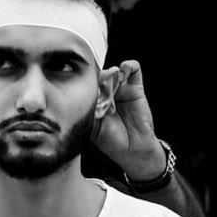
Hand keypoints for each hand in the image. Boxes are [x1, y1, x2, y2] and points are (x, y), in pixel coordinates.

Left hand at [92, 59, 163, 181]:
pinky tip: (123, 72)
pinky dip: (128, 66)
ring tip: (110, 81)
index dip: (85, 82)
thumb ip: (88, 109)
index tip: (83, 84)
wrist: (133, 150)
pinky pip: (133, 69)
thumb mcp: (93, 126)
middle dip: (97, 77)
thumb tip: (81, 93)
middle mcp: (108, 93)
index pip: (87, 85)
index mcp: (95, 101)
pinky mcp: (136, 88)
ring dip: (110, 72)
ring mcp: (121, 89)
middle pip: (99, 75)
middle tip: (97, 86)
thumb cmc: (112, 141)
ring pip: (114, 70)